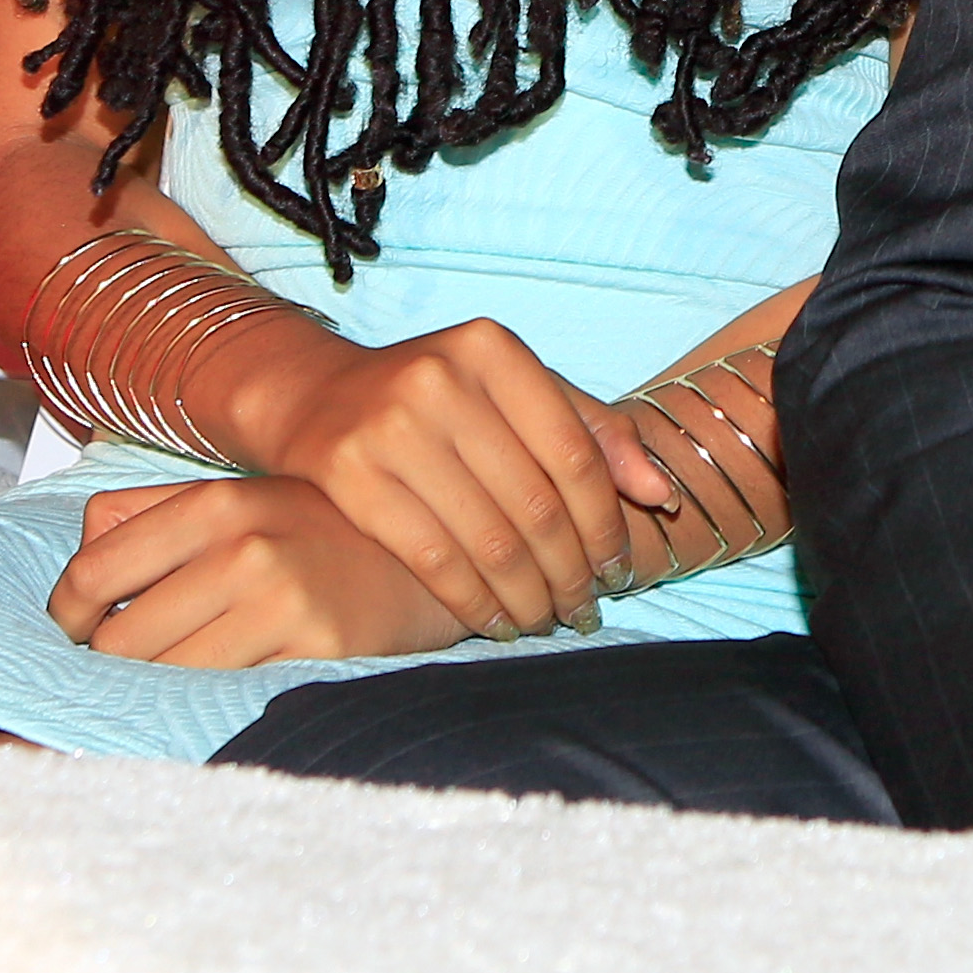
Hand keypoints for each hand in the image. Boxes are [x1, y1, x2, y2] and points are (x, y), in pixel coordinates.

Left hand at [45, 476, 467, 666]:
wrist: (434, 558)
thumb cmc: (321, 531)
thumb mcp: (241, 497)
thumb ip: (152, 509)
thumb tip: (81, 550)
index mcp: (220, 503)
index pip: (93, 569)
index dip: (69, 611)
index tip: (81, 627)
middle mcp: (248, 548)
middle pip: (118, 639)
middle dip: (115, 658)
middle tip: (146, 655)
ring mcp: (284, 603)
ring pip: (161, 679)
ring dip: (158, 687)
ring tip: (188, 669)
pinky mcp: (316, 653)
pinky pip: (219, 700)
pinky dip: (207, 703)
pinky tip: (232, 681)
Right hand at [196, 313, 668, 640]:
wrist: (312, 395)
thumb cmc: (437, 397)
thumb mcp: (513, 390)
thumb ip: (593, 432)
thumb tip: (661, 494)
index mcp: (495, 349)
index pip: (574, 452)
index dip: (604, 521)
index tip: (620, 568)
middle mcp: (443, 379)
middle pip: (534, 500)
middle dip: (570, 569)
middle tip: (588, 609)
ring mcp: (390, 425)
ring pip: (487, 536)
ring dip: (528, 595)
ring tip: (550, 622)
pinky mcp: (347, 475)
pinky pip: (432, 557)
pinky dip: (473, 602)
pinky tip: (497, 622)